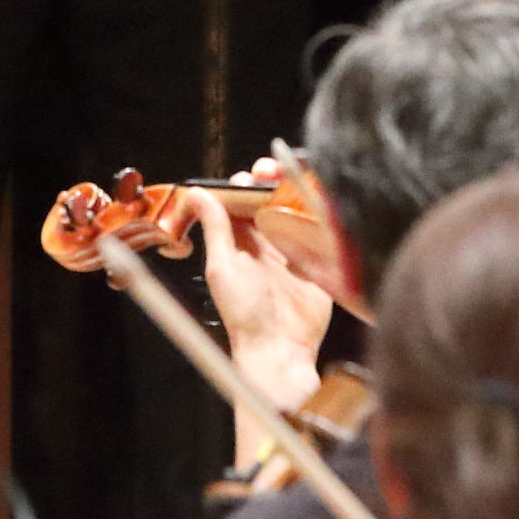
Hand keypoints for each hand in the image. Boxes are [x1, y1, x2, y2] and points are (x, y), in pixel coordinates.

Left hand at [187, 184, 332, 432]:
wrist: (281, 348)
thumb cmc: (244, 313)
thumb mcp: (223, 266)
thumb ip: (215, 228)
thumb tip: (195, 193)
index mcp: (239, 242)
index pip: (240, 202)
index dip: (243, 184)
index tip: (247, 175)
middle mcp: (266, 242)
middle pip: (269, 199)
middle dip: (271, 179)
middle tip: (272, 170)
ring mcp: (294, 249)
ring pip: (295, 208)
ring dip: (296, 188)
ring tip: (296, 174)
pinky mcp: (319, 260)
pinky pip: (321, 228)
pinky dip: (321, 209)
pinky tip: (322, 195)